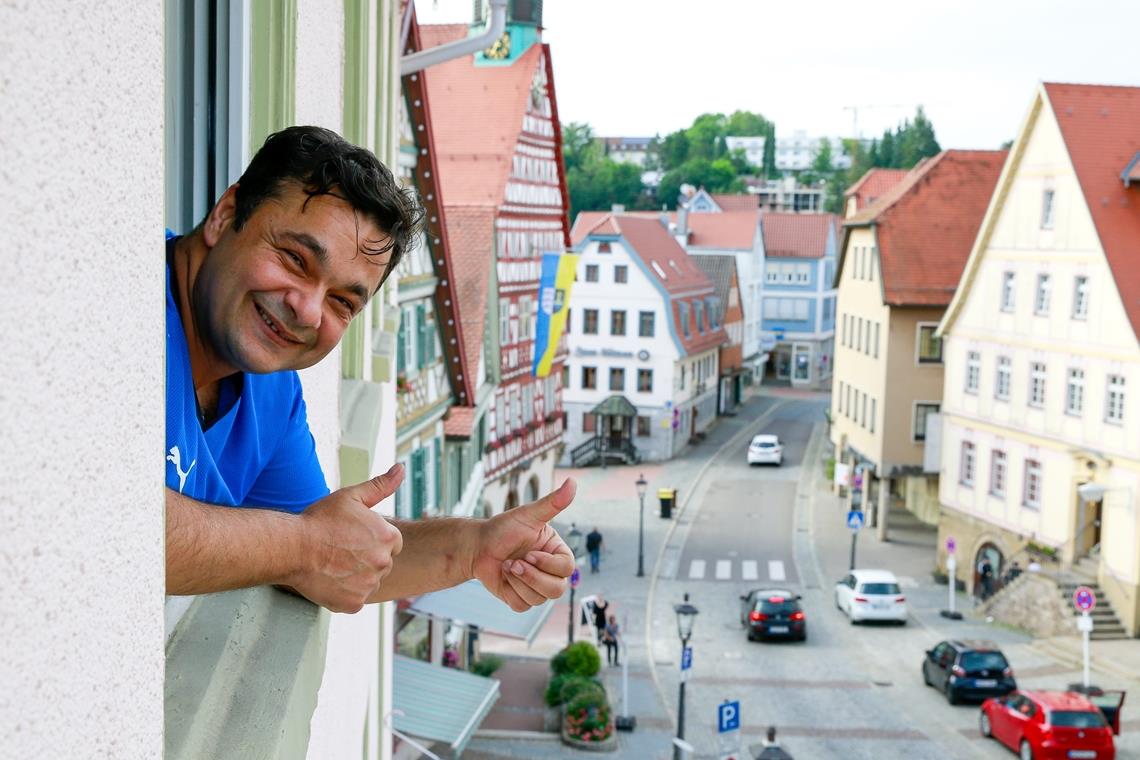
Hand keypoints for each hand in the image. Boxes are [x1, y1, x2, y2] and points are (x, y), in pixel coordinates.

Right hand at [287, 464, 404, 612]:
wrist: (291, 548)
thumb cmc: (319, 521)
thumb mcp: (351, 496)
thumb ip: (380, 485)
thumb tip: (400, 469)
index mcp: (388, 537)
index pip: (392, 543)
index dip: (372, 539)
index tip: (353, 538)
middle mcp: (383, 563)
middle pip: (381, 563)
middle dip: (366, 558)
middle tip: (340, 550)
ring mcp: (368, 585)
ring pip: (368, 582)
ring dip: (356, 576)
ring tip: (333, 564)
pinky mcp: (353, 604)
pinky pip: (355, 599)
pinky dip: (344, 592)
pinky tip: (330, 579)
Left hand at [472, 479, 576, 611]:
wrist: (478, 546)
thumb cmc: (504, 528)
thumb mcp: (528, 515)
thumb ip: (552, 503)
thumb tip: (573, 482)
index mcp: (557, 553)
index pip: (567, 568)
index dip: (548, 565)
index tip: (528, 554)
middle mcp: (550, 572)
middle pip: (557, 589)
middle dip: (532, 577)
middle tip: (514, 562)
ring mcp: (536, 587)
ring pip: (540, 599)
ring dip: (518, 581)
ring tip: (507, 566)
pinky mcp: (520, 598)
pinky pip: (523, 605)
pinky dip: (511, 591)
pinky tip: (504, 576)